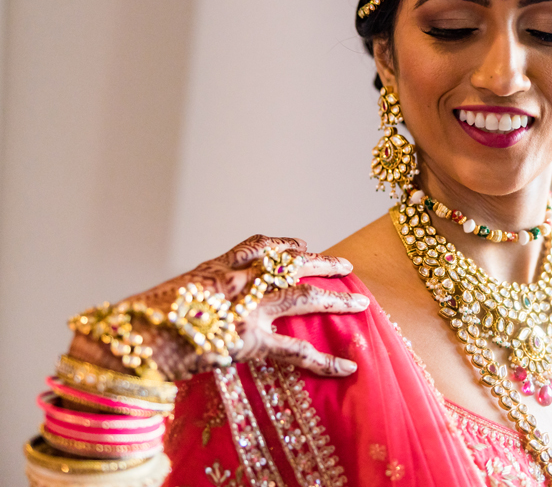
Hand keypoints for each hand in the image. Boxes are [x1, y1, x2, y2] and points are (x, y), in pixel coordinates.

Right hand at [68, 235, 367, 379]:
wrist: (131, 342)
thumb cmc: (143, 323)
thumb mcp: (172, 295)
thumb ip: (199, 293)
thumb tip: (209, 299)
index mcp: (216, 267)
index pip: (259, 246)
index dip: (286, 244)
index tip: (303, 244)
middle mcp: (237, 280)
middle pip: (291, 264)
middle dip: (322, 264)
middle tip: (346, 265)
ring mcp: (247, 308)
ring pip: (303, 296)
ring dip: (336, 298)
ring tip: (362, 303)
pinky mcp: (250, 341)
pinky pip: (297, 351)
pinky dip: (325, 361)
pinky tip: (347, 366)